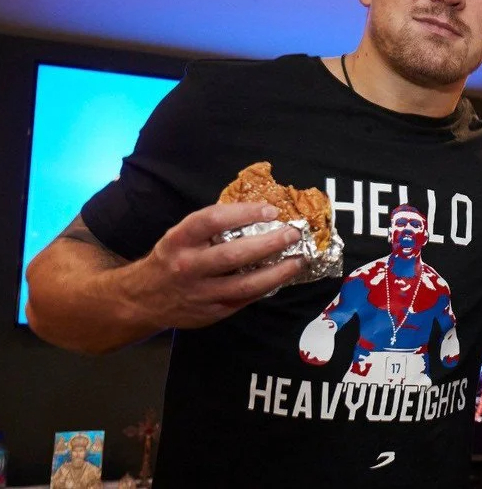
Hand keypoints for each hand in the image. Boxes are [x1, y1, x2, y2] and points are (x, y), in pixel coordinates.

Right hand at [127, 202, 305, 328]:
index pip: (212, 220)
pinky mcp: (211, 313)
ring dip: (277, 272)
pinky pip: (245, 300)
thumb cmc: (171, 258)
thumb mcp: (180, 237)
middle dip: (268, 243)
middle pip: (233, 254)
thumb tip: (258, 212)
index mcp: (179, 240)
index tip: (271, 210)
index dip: (244, 212)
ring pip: (244, 284)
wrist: (142, 299)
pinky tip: (282, 277)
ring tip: (299, 260)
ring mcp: (200, 293)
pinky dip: (267, 288)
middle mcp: (188, 266)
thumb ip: (211, 227)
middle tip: (292, 234)